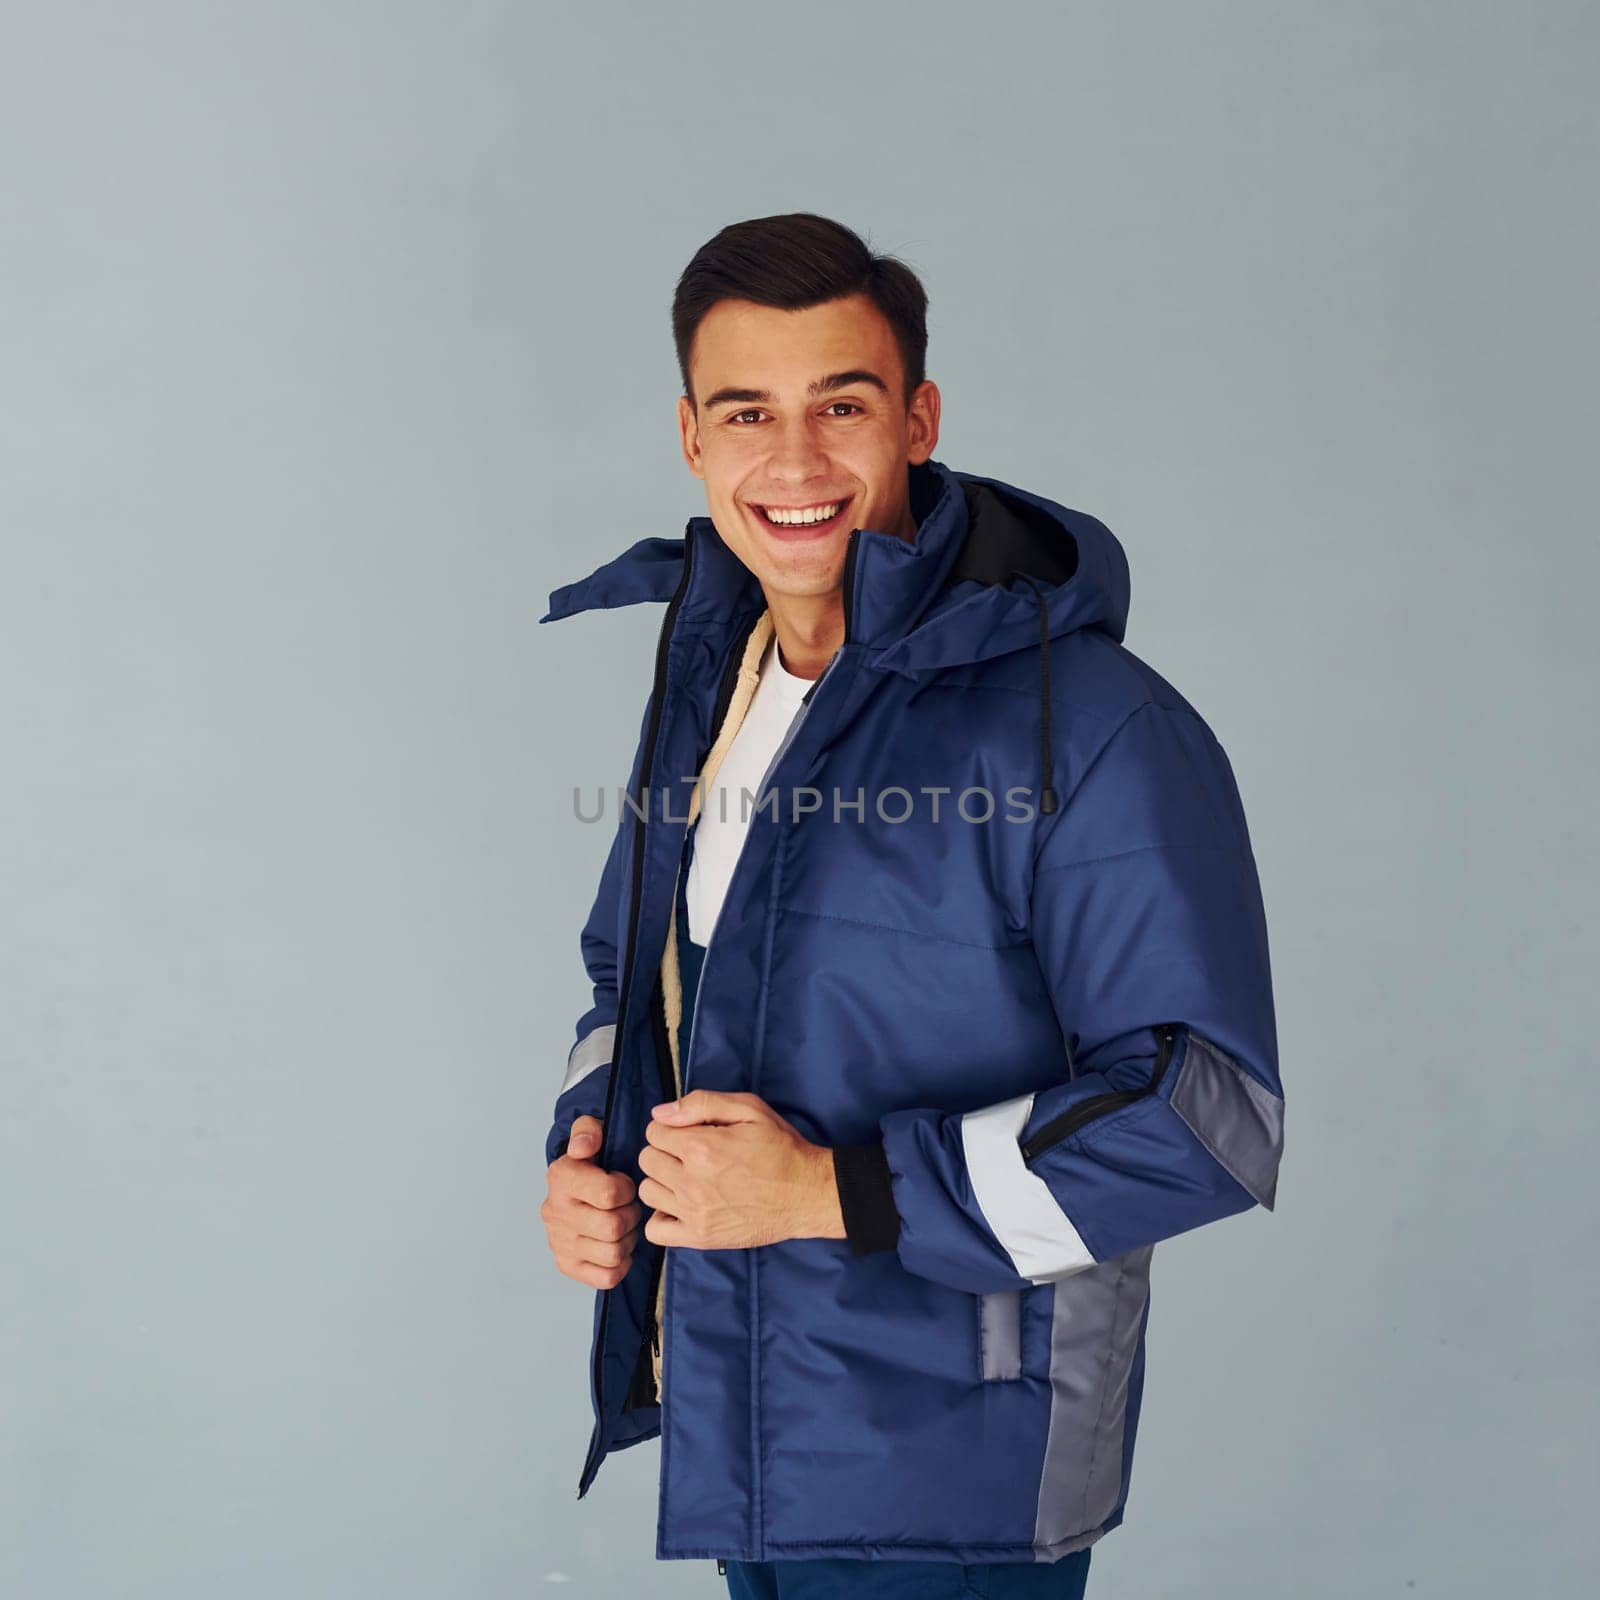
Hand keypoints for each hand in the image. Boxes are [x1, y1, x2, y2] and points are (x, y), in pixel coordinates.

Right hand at [542, 1115, 644, 1288]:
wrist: (572, 1186)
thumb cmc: (590, 1160)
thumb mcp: (590, 1132)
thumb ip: (588, 1130)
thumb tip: (584, 1145)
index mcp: (561, 1178)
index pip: (609, 1194)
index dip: (628, 1189)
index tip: (625, 1184)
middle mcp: (555, 1212)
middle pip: (613, 1227)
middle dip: (630, 1215)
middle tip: (629, 1207)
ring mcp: (559, 1242)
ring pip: (612, 1253)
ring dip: (627, 1240)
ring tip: (624, 1225)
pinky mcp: (567, 1265)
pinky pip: (606, 1277)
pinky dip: (620, 1264)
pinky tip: (617, 1245)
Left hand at [638, 1091, 845, 1249]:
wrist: (807, 1193)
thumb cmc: (781, 1147)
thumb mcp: (750, 1109)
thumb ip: (701, 1103)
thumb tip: (660, 1113)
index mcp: (701, 1147)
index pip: (653, 1132)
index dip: (671, 1128)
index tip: (690, 1133)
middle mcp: (692, 1181)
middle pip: (647, 1160)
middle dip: (664, 1151)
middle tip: (691, 1154)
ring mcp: (694, 1213)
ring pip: (648, 1191)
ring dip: (663, 1181)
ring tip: (687, 1179)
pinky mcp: (700, 1237)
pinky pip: (655, 1229)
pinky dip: (662, 1216)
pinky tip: (681, 1206)